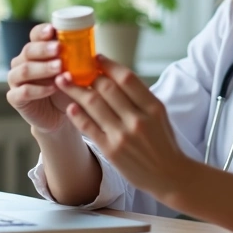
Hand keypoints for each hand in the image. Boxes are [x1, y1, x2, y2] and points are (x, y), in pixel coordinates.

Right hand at [6, 23, 73, 133]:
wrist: (62, 114)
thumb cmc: (68, 87)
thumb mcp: (76, 71)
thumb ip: (78, 60)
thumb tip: (94, 52)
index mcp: (37, 50)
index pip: (35, 35)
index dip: (42, 31)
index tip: (53, 30)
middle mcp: (23, 62)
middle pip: (29, 50)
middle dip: (44, 49)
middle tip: (59, 49)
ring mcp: (16, 80)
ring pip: (23, 70)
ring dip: (42, 68)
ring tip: (59, 68)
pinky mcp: (15, 98)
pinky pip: (23, 92)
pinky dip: (38, 90)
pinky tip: (52, 88)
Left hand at [57, 54, 190, 199]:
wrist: (169, 175)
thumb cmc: (163, 143)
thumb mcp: (159, 115)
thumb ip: (140, 97)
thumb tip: (114, 77)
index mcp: (153, 107)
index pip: (127, 78)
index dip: (108, 65)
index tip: (96, 57)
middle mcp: (138, 119)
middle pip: (107, 88)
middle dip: (88, 75)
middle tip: (74, 68)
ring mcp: (123, 135)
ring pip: (93, 104)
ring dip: (75, 90)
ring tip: (63, 81)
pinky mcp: (111, 150)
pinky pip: (89, 127)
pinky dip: (78, 115)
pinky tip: (71, 106)